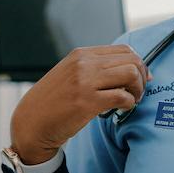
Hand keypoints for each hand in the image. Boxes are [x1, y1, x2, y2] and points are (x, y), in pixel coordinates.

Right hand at [9, 45, 151, 163]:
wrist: (31, 123)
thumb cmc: (54, 102)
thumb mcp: (71, 75)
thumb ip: (95, 68)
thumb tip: (132, 68)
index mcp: (81, 55)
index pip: (124, 49)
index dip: (139, 64)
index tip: (141, 78)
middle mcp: (83, 64)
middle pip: (132, 60)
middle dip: (142, 77)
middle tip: (138, 92)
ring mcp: (84, 82)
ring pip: (131, 74)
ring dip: (138, 89)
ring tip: (131, 100)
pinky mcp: (86, 102)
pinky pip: (122, 97)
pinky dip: (129, 104)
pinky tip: (122, 109)